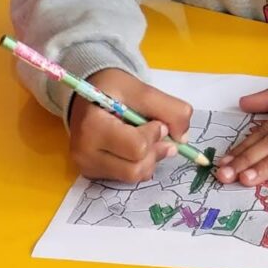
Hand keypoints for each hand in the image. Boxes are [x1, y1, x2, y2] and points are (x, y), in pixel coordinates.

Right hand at [68, 69, 193, 181]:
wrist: (87, 97)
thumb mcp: (142, 89)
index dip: (155, 134)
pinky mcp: (91, 173)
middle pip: (136, 169)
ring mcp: (86, 166)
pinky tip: (133, 147)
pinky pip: (127, 178)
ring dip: (150, 158)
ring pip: (134, 176)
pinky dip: (139, 163)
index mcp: (93, 127)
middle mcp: (84, 152)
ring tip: (146, 139)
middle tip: (157, 132)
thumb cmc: (113, 90)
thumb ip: (170, 109)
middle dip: (156, 150)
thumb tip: (183, 138)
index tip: (155, 121)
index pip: (137, 147)